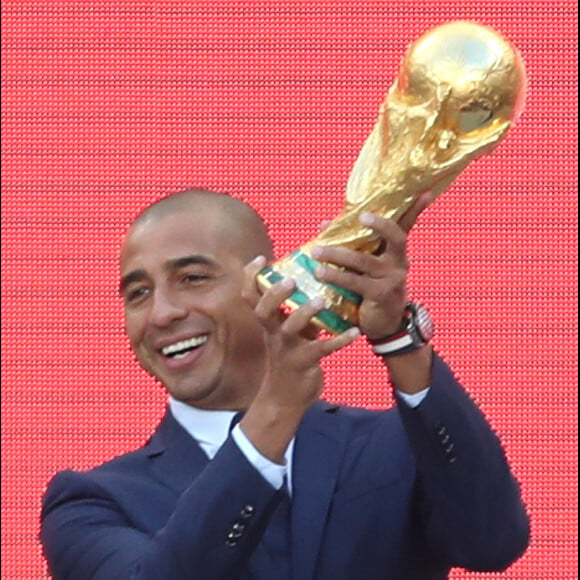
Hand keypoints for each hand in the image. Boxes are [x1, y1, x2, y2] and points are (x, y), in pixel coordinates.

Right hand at [240, 256, 358, 461]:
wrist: (285, 398)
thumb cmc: (290, 357)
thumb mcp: (289, 332)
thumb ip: (296, 310)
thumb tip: (315, 281)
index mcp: (268, 322)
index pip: (251, 297)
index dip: (251, 277)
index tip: (260, 258)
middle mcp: (273, 333)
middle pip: (263, 310)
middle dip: (274, 294)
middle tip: (290, 279)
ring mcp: (287, 349)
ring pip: (289, 328)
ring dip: (305, 313)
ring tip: (321, 300)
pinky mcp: (304, 363)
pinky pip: (321, 349)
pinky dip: (338, 340)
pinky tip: (354, 332)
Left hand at [311, 192, 432, 339]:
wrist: (384, 325)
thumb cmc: (371, 288)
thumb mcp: (365, 265)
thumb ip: (350, 244)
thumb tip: (324, 224)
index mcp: (396, 252)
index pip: (407, 226)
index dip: (417, 208)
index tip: (425, 192)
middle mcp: (399, 262)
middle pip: (395, 236)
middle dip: (379, 224)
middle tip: (361, 216)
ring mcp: (391, 278)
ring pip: (363, 261)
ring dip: (337, 254)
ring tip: (315, 252)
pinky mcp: (380, 295)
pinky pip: (355, 282)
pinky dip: (335, 276)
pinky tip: (319, 274)